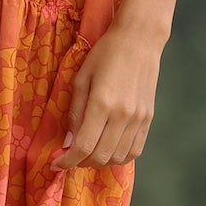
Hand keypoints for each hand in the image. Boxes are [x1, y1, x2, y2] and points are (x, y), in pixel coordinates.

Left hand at [58, 22, 163, 168]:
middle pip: (101, 157)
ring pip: (119, 158)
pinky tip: (108, 148)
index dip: (67, 161)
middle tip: (70, 156)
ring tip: (88, 152)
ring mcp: (139, 119)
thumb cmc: (105, 54)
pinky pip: (135, 150)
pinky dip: (119, 156)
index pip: (83, 146)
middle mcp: (123, 116)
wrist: (139, 40)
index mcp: (102, 104)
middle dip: (81, 163)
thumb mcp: (81, 78)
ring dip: (100, 161)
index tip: (56, 164)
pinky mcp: (148, 119)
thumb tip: (69, 140)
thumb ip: (75, 111)